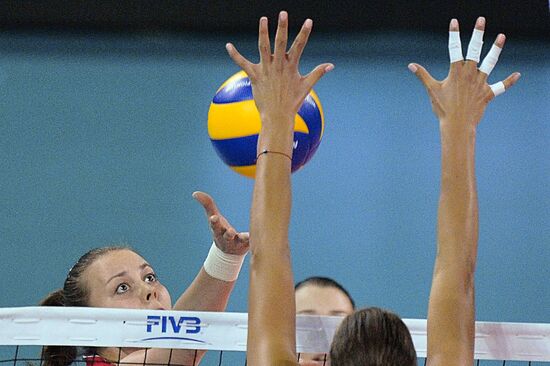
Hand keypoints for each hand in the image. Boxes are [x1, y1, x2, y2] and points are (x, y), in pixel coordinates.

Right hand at [193, 191, 248, 255]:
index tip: (213, 218)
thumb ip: (207, 205)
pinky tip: (257, 236)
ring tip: (244, 236)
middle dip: (228, 234)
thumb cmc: (221, 231)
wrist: (229, 254)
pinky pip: (253, 243)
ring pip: (241, 240)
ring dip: (242, 238)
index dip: (214, 222)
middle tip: (230, 231)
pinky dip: (254, 240)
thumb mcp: (214, 218)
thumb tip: (195, 193)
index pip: (215, 226)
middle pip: (227, 236)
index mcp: (218, 231)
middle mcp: (227, 238)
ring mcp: (238, 242)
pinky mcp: (249, 244)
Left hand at [225, 11, 332, 138]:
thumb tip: (331, 65)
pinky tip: (228, 45)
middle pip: (281, 42)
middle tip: (283, 13)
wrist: (277, 116)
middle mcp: (278, 65)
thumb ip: (318, 73)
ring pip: (263, 47)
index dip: (304, 33)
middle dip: (282, 27)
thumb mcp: (306, 86)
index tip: (309, 21)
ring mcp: (266, 70)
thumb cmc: (292, 102)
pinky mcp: (255, 76)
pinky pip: (242, 63)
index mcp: (291, 66)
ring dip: (263, 32)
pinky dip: (235, 54)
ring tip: (264, 19)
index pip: (300, 46)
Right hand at [409, 17, 520, 127]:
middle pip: (475, 50)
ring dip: (496, 49)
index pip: (454, 49)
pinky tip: (517, 75)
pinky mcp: (487, 94)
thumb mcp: (432, 90)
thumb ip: (423, 75)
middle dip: (477, 34)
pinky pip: (500, 87)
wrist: (457, 125)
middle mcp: (470, 74)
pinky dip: (509, 81)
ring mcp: (480, 83)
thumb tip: (411, 65)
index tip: (454, 22)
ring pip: (490, 63)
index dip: (454, 35)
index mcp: (456, 72)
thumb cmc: (443, 108)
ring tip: (501, 36)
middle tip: (481, 20)